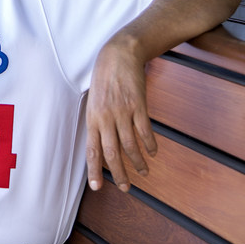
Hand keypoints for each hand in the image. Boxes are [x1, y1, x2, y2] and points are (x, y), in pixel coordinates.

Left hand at [85, 35, 156, 192]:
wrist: (118, 55)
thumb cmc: (104, 79)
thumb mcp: (94, 101)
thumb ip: (97, 122)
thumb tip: (102, 145)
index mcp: (92, 118)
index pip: (91, 150)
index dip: (94, 170)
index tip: (97, 187)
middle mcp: (105, 117)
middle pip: (112, 153)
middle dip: (119, 174)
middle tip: (126, 188)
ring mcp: (122, 112)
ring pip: (130, 145)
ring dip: (138, 162)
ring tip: (144, 172)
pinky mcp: (138, 105)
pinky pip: (144, 131)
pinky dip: (150, 144)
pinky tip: (153, 152)